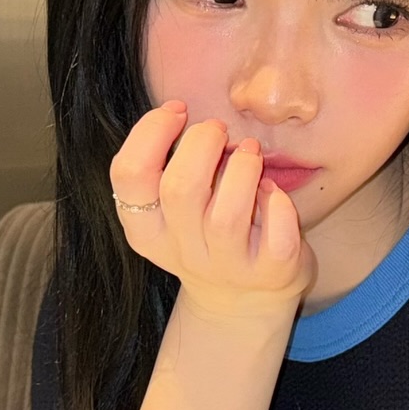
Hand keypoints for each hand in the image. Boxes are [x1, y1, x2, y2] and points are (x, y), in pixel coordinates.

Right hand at [109, 103, 314, 321]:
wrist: (247, 300)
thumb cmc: (210, 234)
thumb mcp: (175, 209)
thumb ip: (171, 166)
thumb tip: (182, 113)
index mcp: (148, 230)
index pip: (129, 176)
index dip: (150, 131)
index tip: (177, 109)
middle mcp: (183, 252)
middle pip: (179, 190)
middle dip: (201, 144)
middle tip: (218, 129)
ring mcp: (227, 267)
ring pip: (226, 217)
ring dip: (242, 169)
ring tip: (249, 152)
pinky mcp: (270, 273)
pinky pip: (276, 237)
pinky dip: (279, 205)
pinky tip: (273, 192)